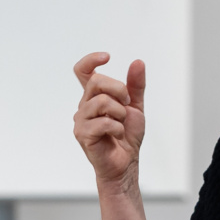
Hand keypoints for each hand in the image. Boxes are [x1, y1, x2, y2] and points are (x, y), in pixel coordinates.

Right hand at [72, 52, 145, 190]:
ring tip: (121, 124)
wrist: (126, 162)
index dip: (90, 60)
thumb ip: (135, 85)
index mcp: (94, 97)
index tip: (107, 57)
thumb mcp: (135, 106)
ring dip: (120, 112)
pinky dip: (117, 128)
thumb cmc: (126, 136)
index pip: (82, 71)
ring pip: (101, 101)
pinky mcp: (83, 134)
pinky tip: (117, 135)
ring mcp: (81, 120)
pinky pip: (103, 122)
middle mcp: (84, 106)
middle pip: (96, 81)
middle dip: (119, 89)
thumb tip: (137, 62)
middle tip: (127, 103)